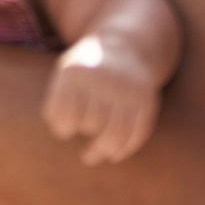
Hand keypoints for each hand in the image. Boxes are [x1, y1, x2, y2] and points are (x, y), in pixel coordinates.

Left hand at [42, 34, 161, 165]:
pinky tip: (113, 155)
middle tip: (82, 132)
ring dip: (102, 152)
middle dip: (84, 132)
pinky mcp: (147, 102)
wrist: (126, 47)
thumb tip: (63, 135)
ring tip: (90, 157)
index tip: (63, 129)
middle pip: (91, 124)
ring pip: (115, 135)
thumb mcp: (65, 74)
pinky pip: (137, 134)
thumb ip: (57, 103)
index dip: (62, 127)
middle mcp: (104, 80)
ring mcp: (128, 91)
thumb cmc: (86, 70)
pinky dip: (125, 149)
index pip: (66, 113)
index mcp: (77, 72)